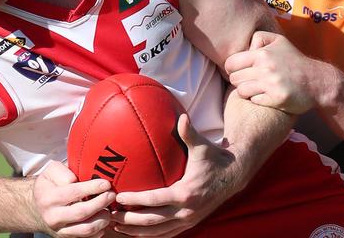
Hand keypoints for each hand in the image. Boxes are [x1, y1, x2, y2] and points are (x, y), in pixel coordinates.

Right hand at [33, 160, 116, 236]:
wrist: (38, 207)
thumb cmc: (50, 184)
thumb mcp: (51, 171)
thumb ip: (62, 171)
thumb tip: (75, 179)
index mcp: (49, 198)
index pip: (74, 193)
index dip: (92, 188)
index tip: (106, 183)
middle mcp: (53, 217)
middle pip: (82, 213)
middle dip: (101, 203)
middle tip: (112, 194)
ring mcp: (60, 230)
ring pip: (86, 229)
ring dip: (102, 218)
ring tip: (109, 208)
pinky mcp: (67, 237)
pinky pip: (87, 237)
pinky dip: (99, 230)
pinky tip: (103, 218)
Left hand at [110, 114, 242, 236]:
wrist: (234, 176)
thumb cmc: (214, 158)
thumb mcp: (202, 146)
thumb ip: (189, 133)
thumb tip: (181, 117)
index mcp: (186, 192)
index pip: (156, 199)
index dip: (136, 200)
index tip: (119, 196)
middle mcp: (187, 211)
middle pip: (152, 221)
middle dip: (129, 221)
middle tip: (109, 215)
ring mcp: (188, 220)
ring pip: (157, 232)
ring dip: (135, 232)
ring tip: (115, 227)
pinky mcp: (189, 224)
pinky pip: (166, 234)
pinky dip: (149, 235)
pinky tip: (134, 232)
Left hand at [225, 31, 319, 114]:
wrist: (317, 81)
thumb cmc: (294, 61)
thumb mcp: (279, 41)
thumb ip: (259, 38)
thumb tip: (244, 47)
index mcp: (262, 54)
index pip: (230, 63)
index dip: (232, 68)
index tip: (239, 71)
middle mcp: (265, 68)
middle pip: (234, 78)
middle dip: (239, 80)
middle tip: (248, 81)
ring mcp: (271, 85)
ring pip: (242, 91)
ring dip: (246, 91)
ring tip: (255, 89)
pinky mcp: (276, 99)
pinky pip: (254, 101)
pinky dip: (257, 100)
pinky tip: (265, 96)